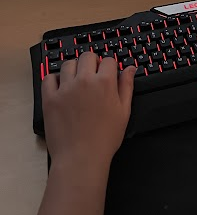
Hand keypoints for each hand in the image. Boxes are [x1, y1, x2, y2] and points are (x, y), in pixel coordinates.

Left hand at [42, 53, 134, 171]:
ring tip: (77, 81)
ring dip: (74, 68)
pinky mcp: (50, 98)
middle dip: (93, 62)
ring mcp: (65, 88)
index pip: (108, 60)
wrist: (81, 158)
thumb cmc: (105, 138)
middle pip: (87, 56)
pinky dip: (55, 79)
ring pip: (68, 64)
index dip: (110, 66)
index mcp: (105, 83)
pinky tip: (61, 87)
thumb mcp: (124, 111)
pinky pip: (49, 78)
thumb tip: (130, 69)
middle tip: (93, 75)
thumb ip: (127, 86)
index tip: (108, 74)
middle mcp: (84, 81)